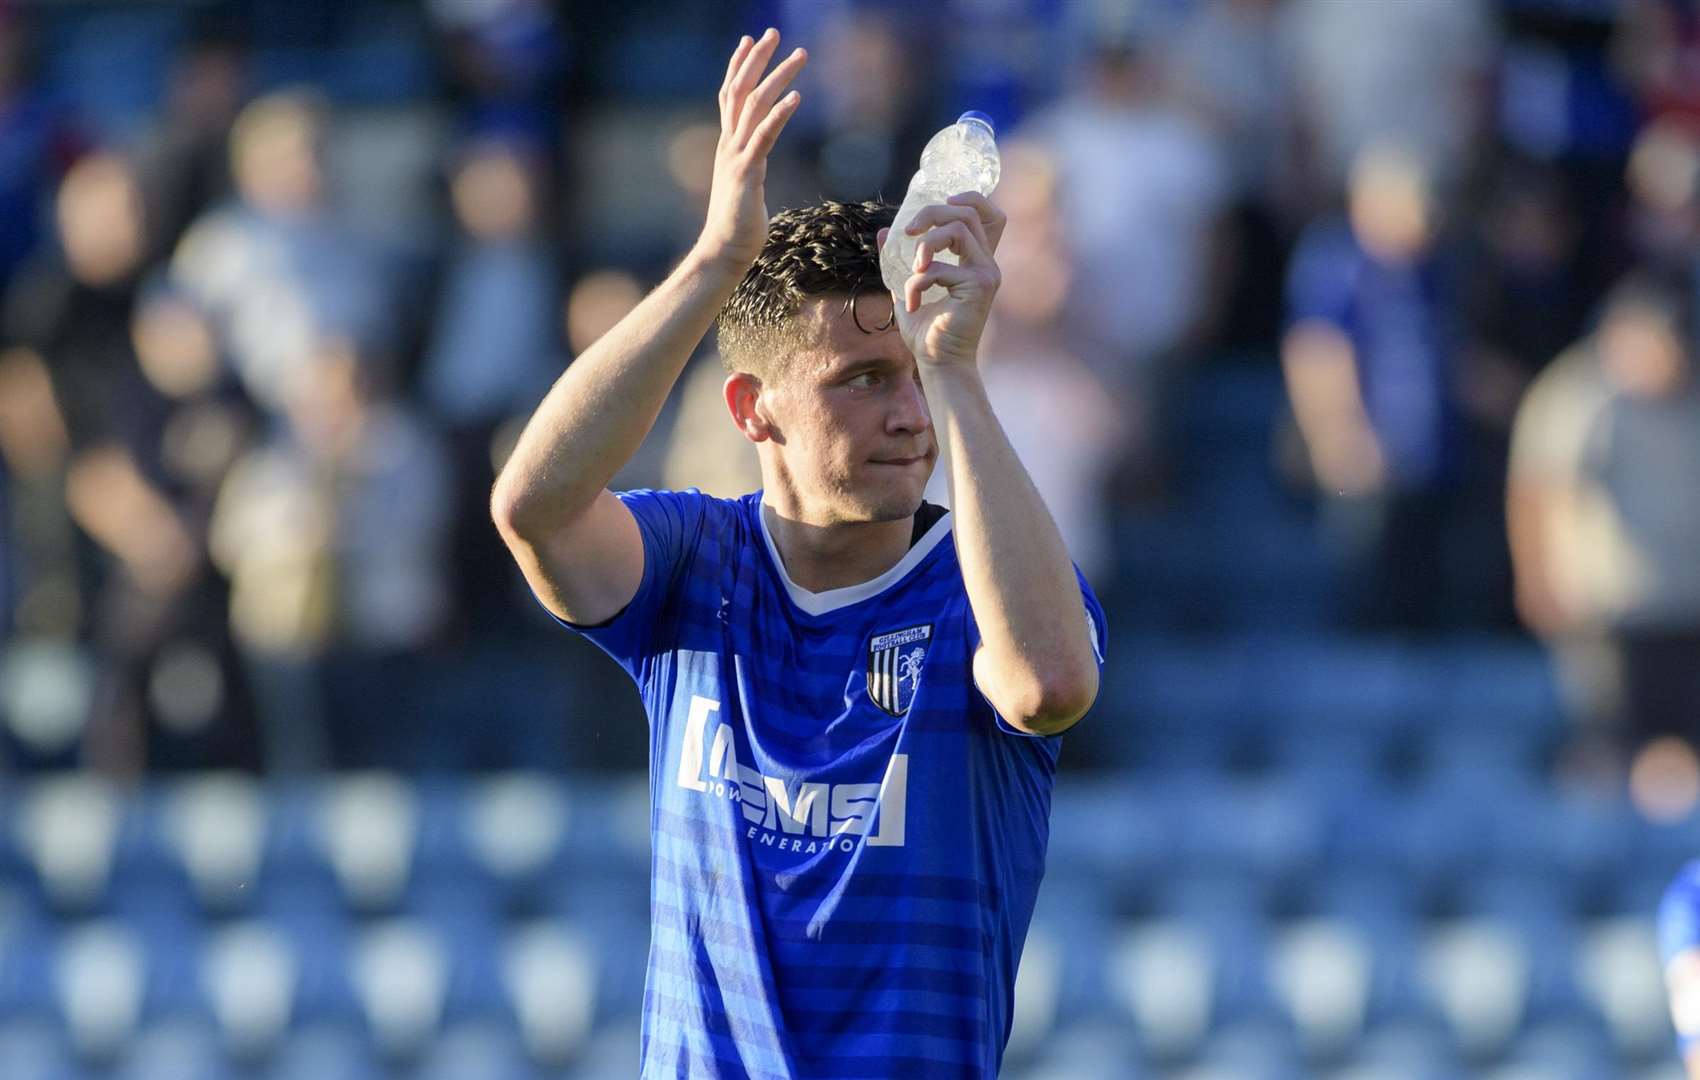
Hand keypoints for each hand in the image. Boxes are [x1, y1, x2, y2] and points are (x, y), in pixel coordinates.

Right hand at [695, 29, 806, 270]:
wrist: (724, 250)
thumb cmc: (738, 223)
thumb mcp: (745, 184)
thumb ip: (750, 164)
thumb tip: (757, 158)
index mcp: (728, 145)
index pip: (730, 96)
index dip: (738, 67)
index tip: (749, 41)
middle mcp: (729, 144)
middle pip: (740, 91)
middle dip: (757, 59)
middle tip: (774, 32)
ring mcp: (735, 157)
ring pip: (754, 106)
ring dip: (777, 77)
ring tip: (799, 56)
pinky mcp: (747, 173)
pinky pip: (764, 136)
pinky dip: (779, 114)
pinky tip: (796, 98)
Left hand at [878, 192, 1006, 367]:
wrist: (936, 363)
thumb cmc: (926, 330)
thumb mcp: (906, 285)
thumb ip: (899, 259)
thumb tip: (883, 232)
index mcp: (974, 259)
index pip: (988, 215)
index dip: (971, 198)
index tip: (944, 200)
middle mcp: (986, 262)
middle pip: (967, 213)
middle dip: (932, 213)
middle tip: (908, 231)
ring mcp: (987, 273)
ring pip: (958, 229)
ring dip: (926, 244)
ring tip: (912, 269)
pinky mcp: (980, 286)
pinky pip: (941, 268)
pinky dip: (917, 282)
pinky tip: (912, 304)